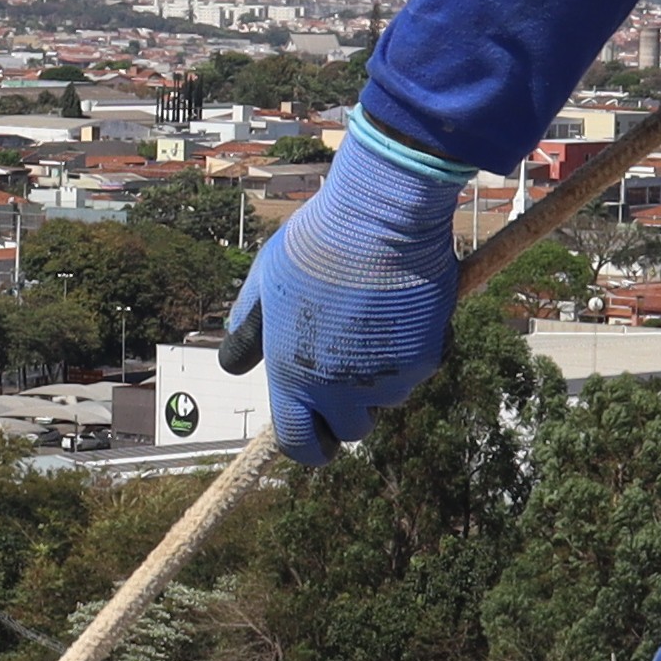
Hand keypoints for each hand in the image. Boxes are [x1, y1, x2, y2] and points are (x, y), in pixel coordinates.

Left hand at [235, 132, 470, 460]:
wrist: (379, 215)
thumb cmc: (316, 242)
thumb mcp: (266, 281)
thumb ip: (250, 329)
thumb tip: (235, 362)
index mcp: (294, 377)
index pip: (299, 445)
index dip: (309, 442)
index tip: (316, 430)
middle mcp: (339, 390)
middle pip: (351, 428)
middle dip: (351, 407)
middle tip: (350, 363)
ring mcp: (386, 380)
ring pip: (388, 397)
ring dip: (382, 375)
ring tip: (373, 320)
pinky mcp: (426, 361)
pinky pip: (420, 367)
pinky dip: (414, 348)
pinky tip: (403, 306)